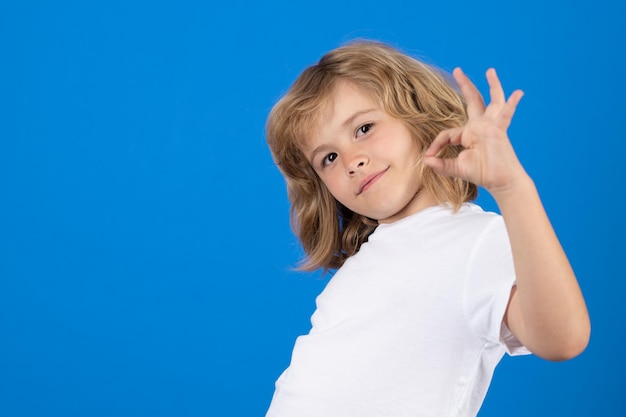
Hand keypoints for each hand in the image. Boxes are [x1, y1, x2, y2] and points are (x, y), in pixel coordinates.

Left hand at [423, 68, 526, 196]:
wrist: (500, 181)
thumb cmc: (481, 174)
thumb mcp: (455, 168)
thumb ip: (440, 164)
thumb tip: (425, 160)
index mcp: (468, 134)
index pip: (448, 133)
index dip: (437, 143)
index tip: (430, 155)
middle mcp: (479, 126)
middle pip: (473, 101)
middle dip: (465, 85)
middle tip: (458, 70)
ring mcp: (490, 126)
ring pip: (492, 101)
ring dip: (492, 85)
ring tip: (490, 71)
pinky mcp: (499, 130)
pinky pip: (506, 114)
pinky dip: (512, 103)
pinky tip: (519, 93)